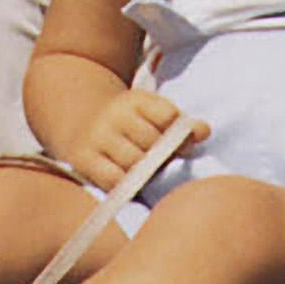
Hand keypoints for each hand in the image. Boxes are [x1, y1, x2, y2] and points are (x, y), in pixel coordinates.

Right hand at [66, 89, 201, 189]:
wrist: (80, 122)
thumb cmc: (130, 125)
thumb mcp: (154, 115)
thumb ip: (182, 125)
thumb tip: (204, 131)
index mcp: (136, 100)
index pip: (168, 116)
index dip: (178, 134)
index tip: (178, 143)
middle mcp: (114, 115)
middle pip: (152, 142)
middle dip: (162, 156)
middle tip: (160, 162)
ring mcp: (96, 136)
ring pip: (134, 162)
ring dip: (144, 172)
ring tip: (144, 172)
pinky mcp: (82, 159)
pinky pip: (113, 179)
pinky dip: (125, 183)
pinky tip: (128, 180)